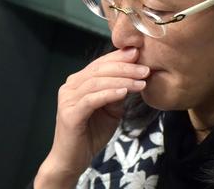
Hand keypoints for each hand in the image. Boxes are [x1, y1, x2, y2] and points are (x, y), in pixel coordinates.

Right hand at [34, 47, 149, 187]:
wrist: (72, 160)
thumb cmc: (91, 134)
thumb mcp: (110, 110)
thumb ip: (118, 93)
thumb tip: (135, 76)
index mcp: (78, 82)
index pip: (100, 63)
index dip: (120, 57)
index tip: (140, 53)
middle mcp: (70, 86)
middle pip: (99, 69)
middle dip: (125, 67)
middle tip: (145, 68)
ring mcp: (68, 99)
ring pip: (97, 82)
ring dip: (122, 80)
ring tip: (141, 81)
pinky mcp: (70, 113)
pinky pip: (91, 99)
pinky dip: (109, 93)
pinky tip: (124, 92)